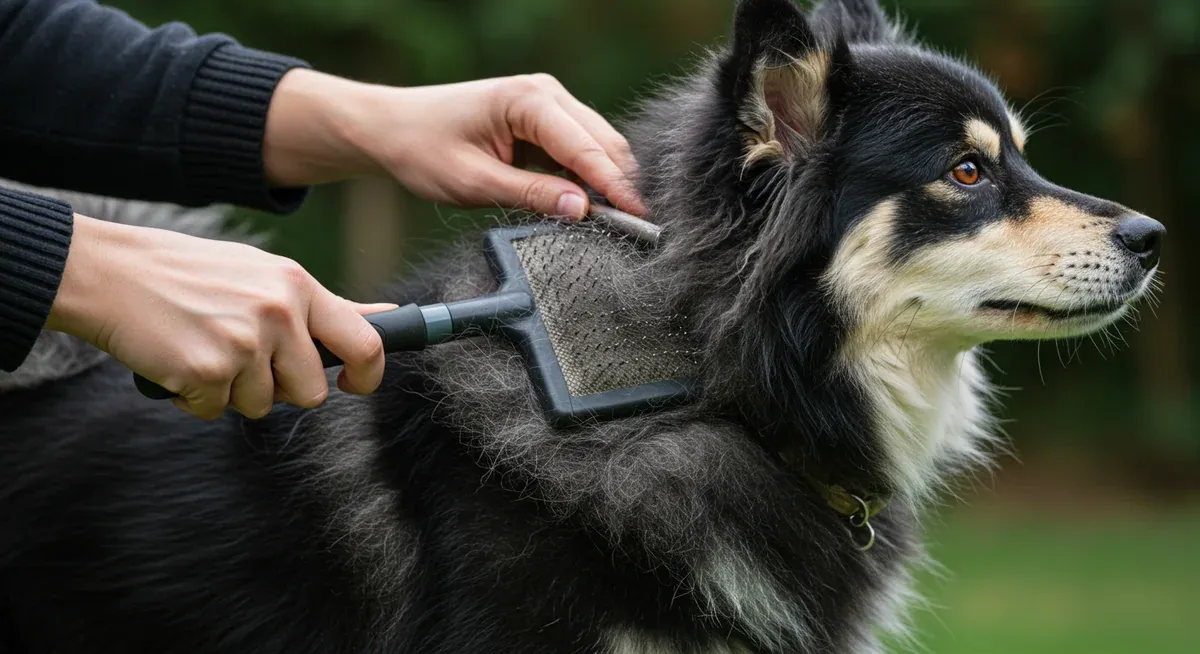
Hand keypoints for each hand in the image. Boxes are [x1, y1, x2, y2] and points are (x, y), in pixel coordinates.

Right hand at [46, 215, 394, 419]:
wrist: (108, 272)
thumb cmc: (189, 274)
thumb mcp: (262, 273)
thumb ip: (321, 305)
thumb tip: (386, 317)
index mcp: (296, 284)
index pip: (365, 342)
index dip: (368, 376)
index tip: (354, 385)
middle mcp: (278, 311)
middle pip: (312, 391)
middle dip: (283, 389)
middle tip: (246, 361)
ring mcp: (244, 343)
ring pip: (263, 404)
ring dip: (234, 392)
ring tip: (204, 349)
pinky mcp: (207, 371)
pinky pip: (217, 411)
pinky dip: (196, 399)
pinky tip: (178, 361)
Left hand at [263, 69, 645, 218]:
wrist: (391, 128)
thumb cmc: (423, 149)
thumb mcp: (475, 182)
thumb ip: (532, 195)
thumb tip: (583, 210)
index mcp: (528, 100)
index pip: (586, 147)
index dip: (615, 185)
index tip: (639, 217)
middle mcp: (545, 93)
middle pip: (603, 142)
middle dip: (620, 184)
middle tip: (638, 228)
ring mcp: (548, 103)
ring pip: (597, 145)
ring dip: (606, 181)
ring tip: (618, 222)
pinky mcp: (544, 120)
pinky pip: (579, 149)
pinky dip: (588, 177)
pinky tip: (590, 206)